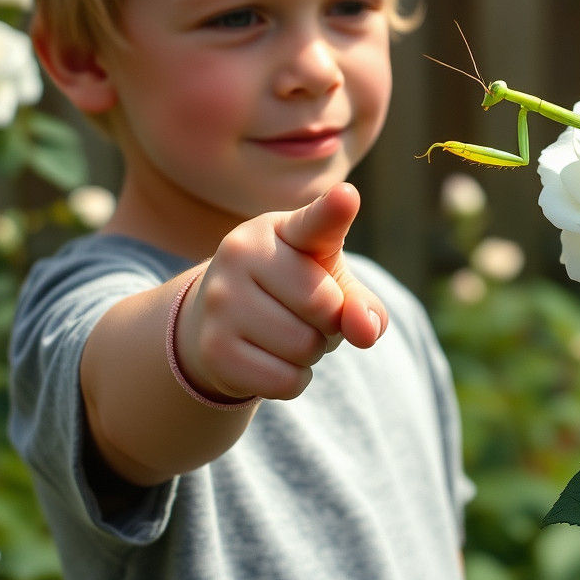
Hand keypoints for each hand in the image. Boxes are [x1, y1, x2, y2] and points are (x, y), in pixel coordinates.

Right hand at [174, 183, 387, 401]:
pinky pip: (285, 381)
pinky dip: (294, 380)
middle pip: (325, 306)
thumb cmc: (290, 294)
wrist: (213, 322)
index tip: (347, 197)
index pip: (314, 222)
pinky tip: (271, 360)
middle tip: (303, 314)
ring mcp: (221, 300)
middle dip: (329, 322)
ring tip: (284, 335)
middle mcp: (242, 253)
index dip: (334, 211)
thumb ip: (361, 302)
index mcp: (280, 228)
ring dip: (311, 353)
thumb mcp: (331, 286)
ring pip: (305, 347)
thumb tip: (366, 331)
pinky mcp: (213, 348)